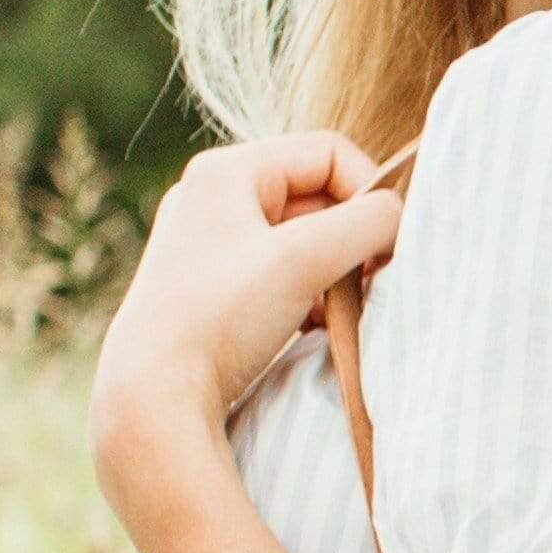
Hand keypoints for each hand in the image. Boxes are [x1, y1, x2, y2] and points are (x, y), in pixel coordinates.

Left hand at [92, 132, 401, 449]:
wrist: (153, 399)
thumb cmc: (221, 319)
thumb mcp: (304, 259)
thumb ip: (368, 224)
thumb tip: (397, 217)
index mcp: (225, 171)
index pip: (328, 153)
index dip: (367, 192)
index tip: (384, 246)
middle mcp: (211, 198)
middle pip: (317, 197)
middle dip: (351, 240)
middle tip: (370, 282)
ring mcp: (210, 245)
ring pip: (303, 240)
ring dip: (334, 272)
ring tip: (340, 310)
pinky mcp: (213, 290)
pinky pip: (282, 275)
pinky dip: (310, 296)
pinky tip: (315, 328)